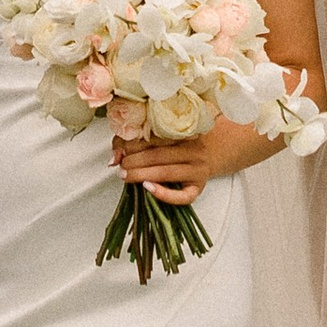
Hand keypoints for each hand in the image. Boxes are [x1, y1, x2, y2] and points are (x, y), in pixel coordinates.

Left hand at [111, 115, 254, 203]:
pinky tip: (148, 189)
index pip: (153, 137)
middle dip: (134, 161)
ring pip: (166, 173)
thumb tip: (113, 158)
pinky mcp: (198, 187)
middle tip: (120, 166)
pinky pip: (183, 196)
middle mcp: (192, 148)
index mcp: (182, 131)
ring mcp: (197, 168)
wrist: (213, 151)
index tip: (120, 151)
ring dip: (142, 175)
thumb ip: (133, 141)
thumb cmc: (181, 144)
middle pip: (158, 155)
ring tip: (125, 176)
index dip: (132, 145)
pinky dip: (165, 195)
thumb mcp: (161, 136)